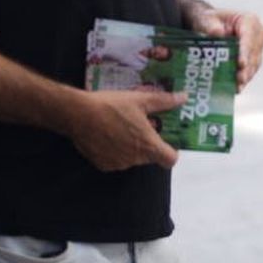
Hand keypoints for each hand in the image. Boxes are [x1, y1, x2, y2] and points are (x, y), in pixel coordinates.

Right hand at [67, 88, 182, 171]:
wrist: (79, 114)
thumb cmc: (112, 106)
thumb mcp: (141, 100)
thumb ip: (164, 101)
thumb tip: (183, 98)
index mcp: (148, 145)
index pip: (170, 160)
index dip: (172, 151)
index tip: (168, 140)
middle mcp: (135, 159)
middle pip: (150, 156)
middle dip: (148, 142)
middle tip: (141, 124)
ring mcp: (118, 164)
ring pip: (132, 157)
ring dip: (131, 146)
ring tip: (122, 126)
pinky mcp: (103, 165)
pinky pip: (116, 159)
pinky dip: (115, 150)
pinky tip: (108, 134)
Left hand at [186, 4, 262, 90]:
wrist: (210, 26)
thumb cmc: (209, 21)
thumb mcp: (206, 20)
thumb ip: (211, 26)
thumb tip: (218, 33)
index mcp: (249, 20)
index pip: (248, 37)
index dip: (245, 51)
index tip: (241, 64)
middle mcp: (258, 33)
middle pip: (254, 52)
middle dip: (247, 68)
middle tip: (239, 79)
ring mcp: (257, 46)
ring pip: (255, 63)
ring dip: (247, 75)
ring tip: (238, 87)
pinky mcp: (254, 57)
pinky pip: (251, 69)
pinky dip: (245, 78)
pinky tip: (237, 87)